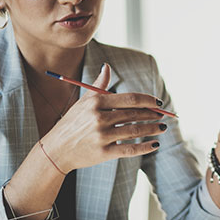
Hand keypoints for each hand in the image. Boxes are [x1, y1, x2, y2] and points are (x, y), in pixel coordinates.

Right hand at [41, 63, 166, 171]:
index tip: (158, 103)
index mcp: (96, 103)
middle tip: (163, 115)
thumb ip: (99, 85)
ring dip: (152, 129)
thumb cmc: (72, 124)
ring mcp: (102, 136)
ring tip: (163, 128)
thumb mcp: (83, 102)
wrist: (56, 150)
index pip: (130, 99)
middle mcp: (99, 118)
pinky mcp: (103, 153)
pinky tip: (155, 144)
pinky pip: (130, 150)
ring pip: (135, 131)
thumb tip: (107, 66)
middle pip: (134, 114)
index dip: (148, 100)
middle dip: (152, 114)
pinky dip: (145, 147)